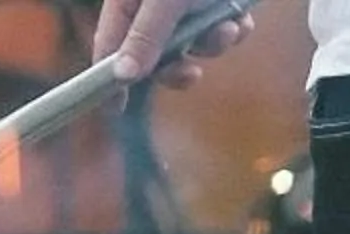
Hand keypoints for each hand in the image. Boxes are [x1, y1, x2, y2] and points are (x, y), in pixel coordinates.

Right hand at [92, 0, 250, 85]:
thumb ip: (146, 36)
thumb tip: (122, 76)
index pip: (109, 45)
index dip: (111, 77)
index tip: (117, 108)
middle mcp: (152, 3)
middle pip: (152, 54)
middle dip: (176, 66)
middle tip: (193, 75)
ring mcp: (184, 2)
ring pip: (190, 43)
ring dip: (211, 45)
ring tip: (229, 30)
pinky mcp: (212, 0)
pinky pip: (216, 28)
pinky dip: (230, 31)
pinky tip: (241, 22)